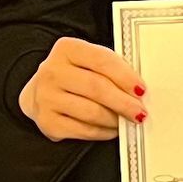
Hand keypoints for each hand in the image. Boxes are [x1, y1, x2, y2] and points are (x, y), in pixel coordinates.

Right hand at [18, 37, 147, 142]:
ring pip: (92, 112)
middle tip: (139, 111)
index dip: (125, 76)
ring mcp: (46, 97)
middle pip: (97, 88)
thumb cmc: (74, 75)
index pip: (102, 60)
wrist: (41, 92)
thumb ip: (111, 68)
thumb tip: (138, 90)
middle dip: (124, 102)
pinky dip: (103, 132)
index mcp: (67, 49)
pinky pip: (83, 130)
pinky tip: (111, 129)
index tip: (141, 90)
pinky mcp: (47, 121)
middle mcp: (52, 71)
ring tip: (126, 120)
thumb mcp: (89, 61)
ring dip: (115, 119)